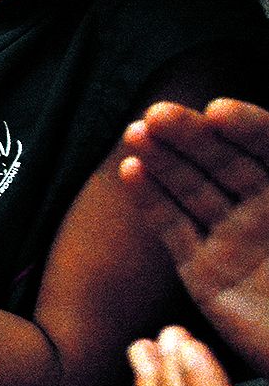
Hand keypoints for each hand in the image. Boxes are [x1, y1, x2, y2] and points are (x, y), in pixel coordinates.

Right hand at [121, 99, 268, 373]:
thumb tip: (263, 132)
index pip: (268, 149)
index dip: (245, 126)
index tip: (218, 111)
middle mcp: (263, 213)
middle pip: (223, 163)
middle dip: (191, 136)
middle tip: (159, 114)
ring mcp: (231, 241)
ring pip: (192, 190)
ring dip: (163, 159)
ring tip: (136, 132)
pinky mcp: (203, 273)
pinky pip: (173, 230)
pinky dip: (149, 200)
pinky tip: (130, 171)